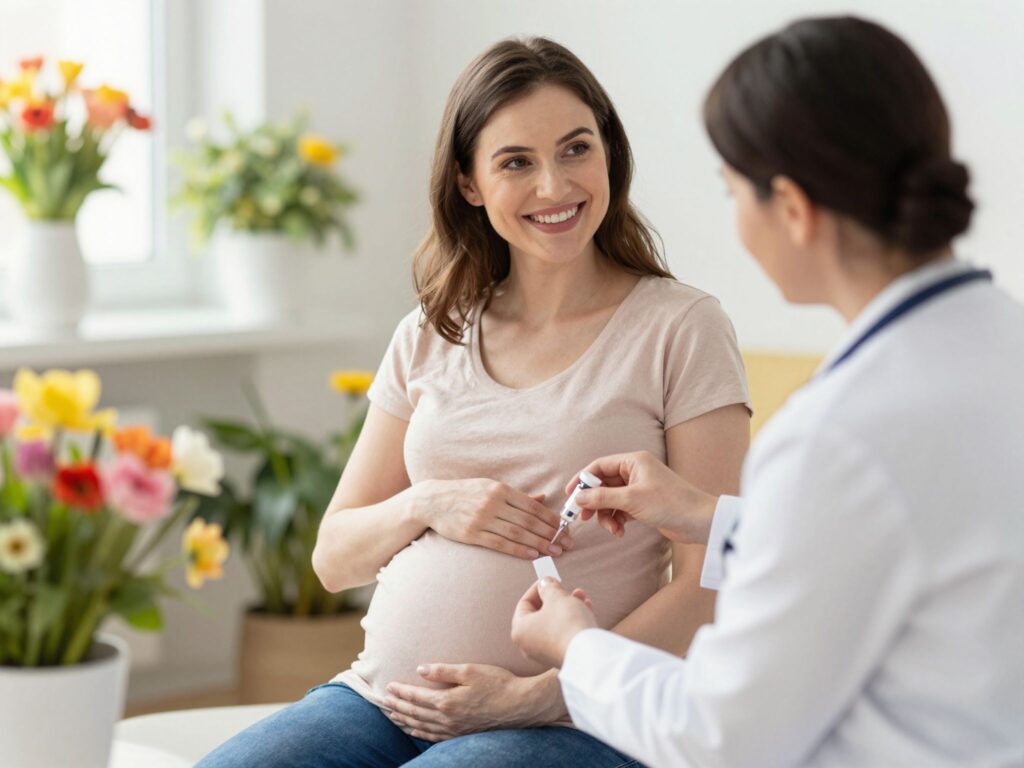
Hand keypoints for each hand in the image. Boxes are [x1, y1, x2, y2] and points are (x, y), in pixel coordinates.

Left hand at [383, 663, 562, 741]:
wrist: (520, 706)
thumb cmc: (498, 683)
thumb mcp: (470, 670)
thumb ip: (443, 671)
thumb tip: (420, 669)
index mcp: (447, 701)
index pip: (417, 697)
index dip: (401, 692)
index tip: (387, 687)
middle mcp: (447, 718)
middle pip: (415, 713)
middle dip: (398, 707)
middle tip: (383, 702)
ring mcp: (454, 729)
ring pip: (422, 726)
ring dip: (405, 721)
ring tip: (392, 716)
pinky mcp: (462, 734)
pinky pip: (434, 737)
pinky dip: (420, 733)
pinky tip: (415, 730)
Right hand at [415, 478, 571, 558]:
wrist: (433, 500)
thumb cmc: (465, 493)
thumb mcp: (491, 487)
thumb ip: (518, 495)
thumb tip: (543, 498)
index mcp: (500, 489)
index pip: (532, 506)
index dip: (551, 518)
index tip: (566, 528)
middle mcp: (493, 503)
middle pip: (528, 520)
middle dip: (551, 533)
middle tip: (567, 543)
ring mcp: (482, 518)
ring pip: (517, 533)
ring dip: (539, 543)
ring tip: (555, 551)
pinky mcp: (472, 534)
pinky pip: (500, 543)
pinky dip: (518, 549)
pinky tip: (533, 554)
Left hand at [511, 578, 596, 668]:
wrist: (589, 654)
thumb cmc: (567, 623)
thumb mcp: (556, 597)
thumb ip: (548, 587)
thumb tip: (545, 584)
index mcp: (519, 631)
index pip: (524, 603)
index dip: (538, 588)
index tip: (551, 579)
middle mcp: (528, 645)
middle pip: (540, 614)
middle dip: (556, 597)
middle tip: (566, 588)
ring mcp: (546, 654)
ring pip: (555, 623)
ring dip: (568, 606)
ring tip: (582, 596)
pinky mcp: (562, 657)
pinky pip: (565, 634)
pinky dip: (573, 621)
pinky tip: (587, 608)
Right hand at [565, 451, 717, 544]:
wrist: (699, 521)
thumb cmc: (670, 503)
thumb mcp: (631, 500)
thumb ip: (601, 498)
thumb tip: (578, 498)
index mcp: (633, 461)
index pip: (599, 466)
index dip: (582, 480)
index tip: (570, 495)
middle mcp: (636, 472)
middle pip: (603, 484)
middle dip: (594, 502)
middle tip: (583, 517)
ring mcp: (640, 488)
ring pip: (611, 499)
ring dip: (607, 515)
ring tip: (612, 529)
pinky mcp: (644, 504)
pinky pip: (621, 509)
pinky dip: (618, 520)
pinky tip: (620, 531)